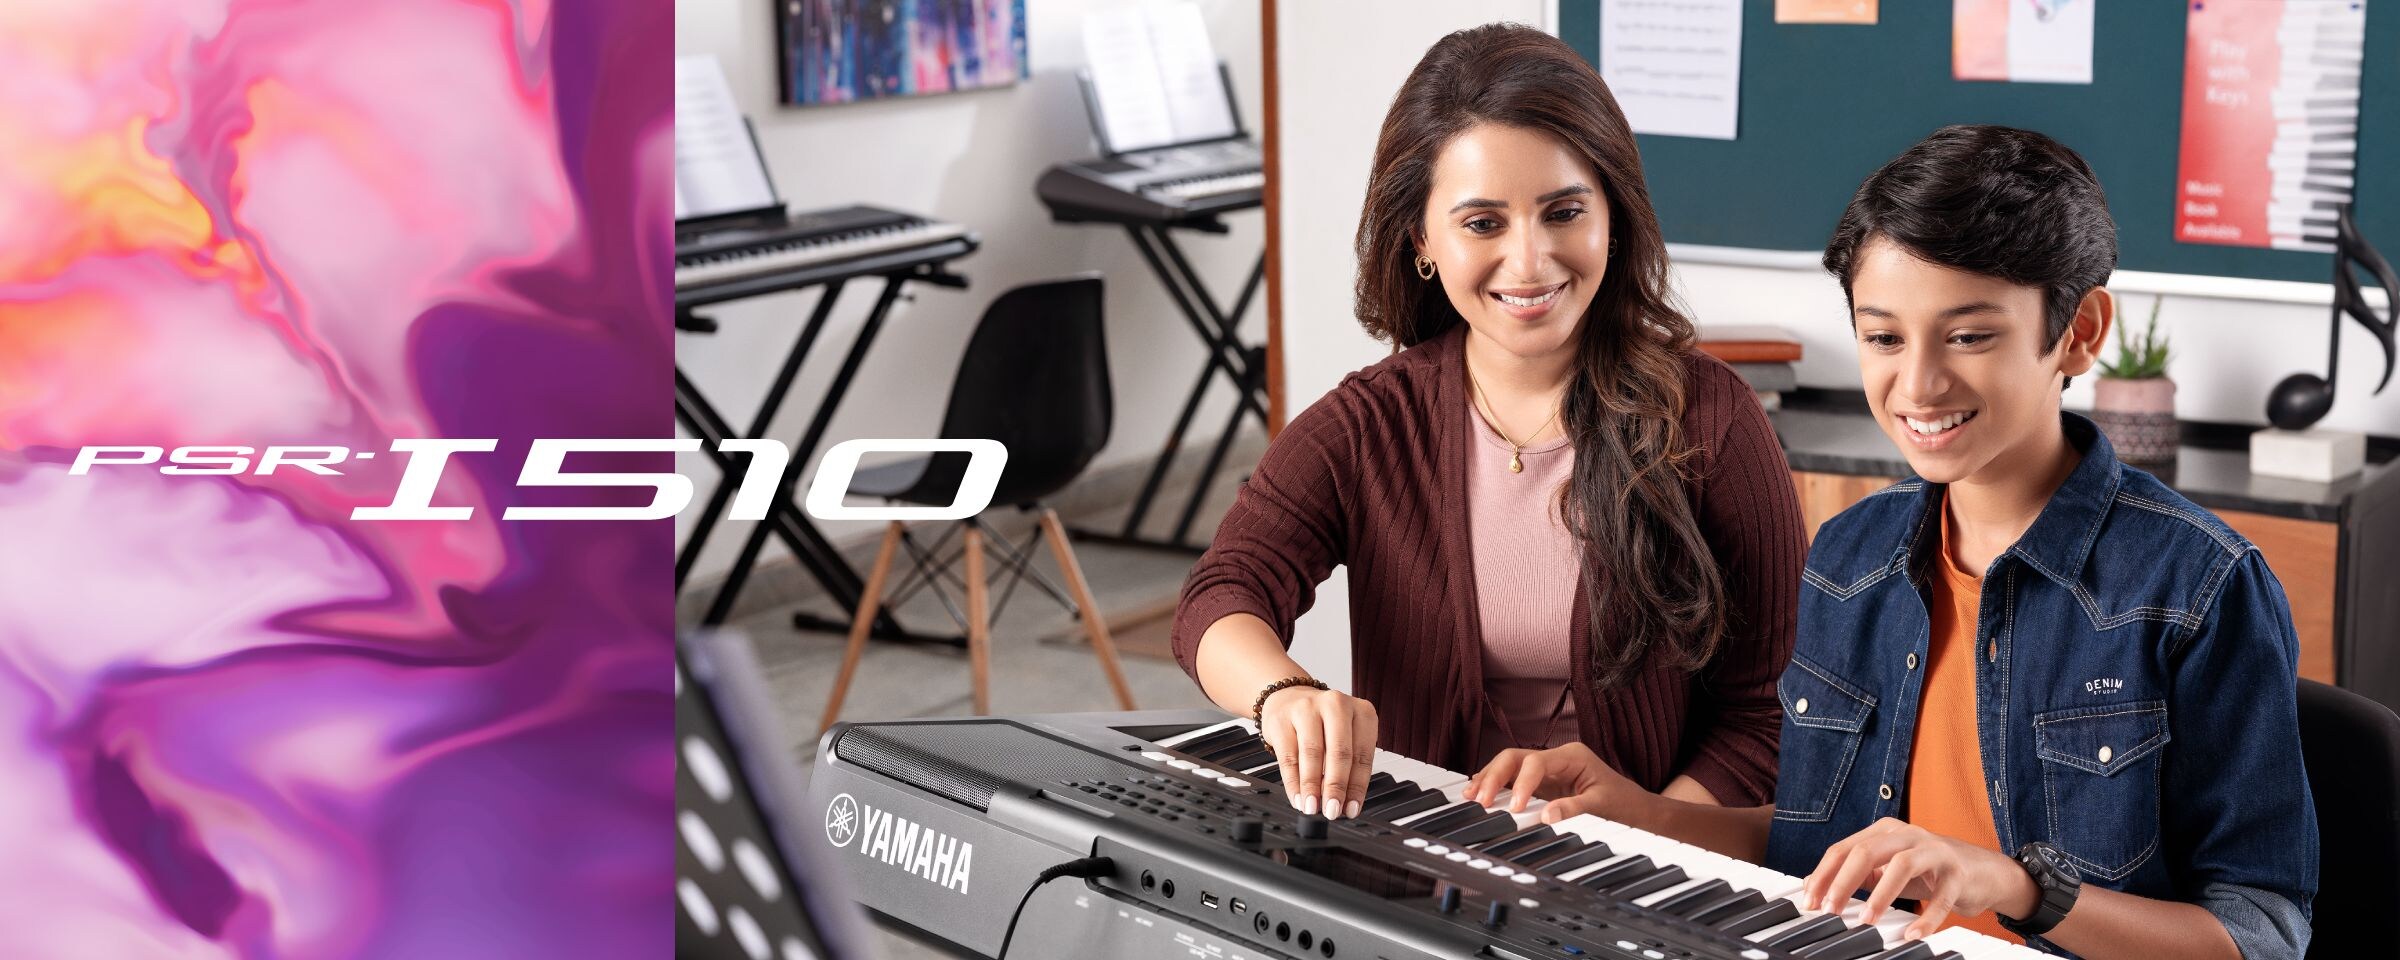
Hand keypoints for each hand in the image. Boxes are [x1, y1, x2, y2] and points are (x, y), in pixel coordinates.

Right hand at [1255, 686, 1376, 818]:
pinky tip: (1297, 797)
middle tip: (1332, 810)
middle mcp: (1336, 705)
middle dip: (1335, 787)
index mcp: (1362, 711)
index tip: (1351, 809)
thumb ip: (1346, 766)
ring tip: (1313, 807)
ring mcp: (1307, 709)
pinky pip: (1288, 756)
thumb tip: (1342, 802)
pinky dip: (1293, 782)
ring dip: (1312, 786)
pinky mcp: (1282, 719)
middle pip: (1339, 752)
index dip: (1357, 786)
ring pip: (1312, 754)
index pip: (1362, 755)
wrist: (1288, 698)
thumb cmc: (1322, 723)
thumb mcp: (1343, 738)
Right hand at [1465, 742, 1635, 816]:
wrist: (1638, 810)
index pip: (1535, 762)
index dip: (1520, 783)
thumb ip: (1573, 809)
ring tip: (1470, 795)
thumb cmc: (1624, 805)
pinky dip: (1497, 785)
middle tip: (1479, 799)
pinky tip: (1480, 793)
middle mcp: (1557, 758)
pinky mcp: (1544, 782)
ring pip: (1510, 765)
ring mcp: (1549, 769)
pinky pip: (1514, 778)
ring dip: (1489, 778)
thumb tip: (1545, 817)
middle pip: (1515, 757)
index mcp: (1572, 756)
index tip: (1513, 807)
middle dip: (1494, 776)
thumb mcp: (1602, 807)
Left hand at [1803, 818, 2039, 939]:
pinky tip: (1913, 934)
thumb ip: (1857, 874)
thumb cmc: (1929, 871)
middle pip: (1866, 851)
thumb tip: (1813, 884)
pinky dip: (1926, 918)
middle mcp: (1907, 834)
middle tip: (1830, 911)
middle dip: (1842, 883)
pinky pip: (1940, 896)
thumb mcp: (1887, 869)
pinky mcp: (1958, 872)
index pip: (1844, 849)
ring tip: (1867, 921)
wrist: (1983, 872)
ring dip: (1880, 895)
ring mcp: (1934, 850)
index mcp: (1885, 831)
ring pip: (1901, 865)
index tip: (1810, 901)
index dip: (1824, 875)